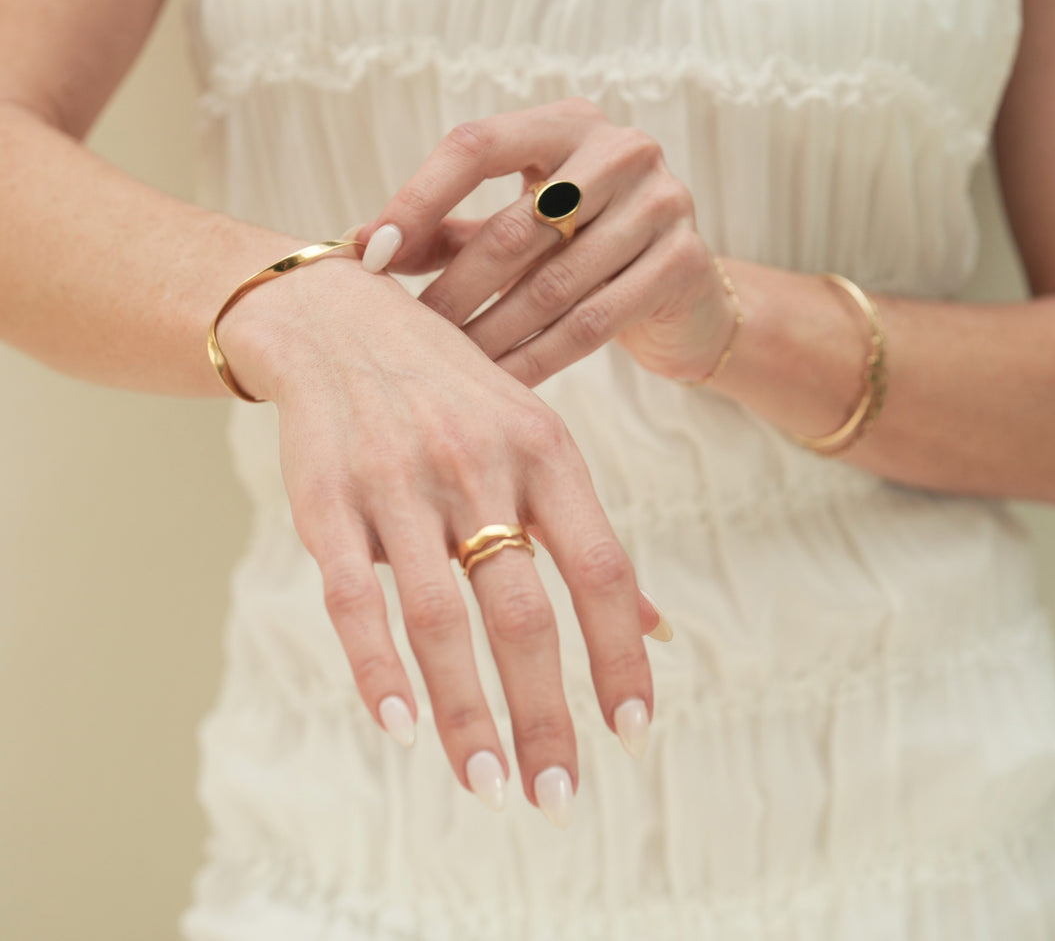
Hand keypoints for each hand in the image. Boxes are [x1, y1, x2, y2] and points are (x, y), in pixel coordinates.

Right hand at [215, 251, 664, 823]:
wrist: (338, 321)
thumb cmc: (452, 393)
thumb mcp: (533, 439)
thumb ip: (588, 534)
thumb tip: (659, 632)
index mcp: (542, 447)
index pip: (599, 568)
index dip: (619, 657)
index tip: (632, 733)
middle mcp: (477, 463)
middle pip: (522, 610)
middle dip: (545, 714)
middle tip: (558, 799)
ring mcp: (398, 481)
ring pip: (439, 618)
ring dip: (467, 714)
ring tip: (489, 785)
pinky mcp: (327, 499)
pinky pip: (355, 598)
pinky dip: (378, 669)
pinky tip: (402, 727)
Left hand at [346, 98, 738, 387]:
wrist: (687, 298)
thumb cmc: (583, 250)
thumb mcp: (519, 222)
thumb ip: (449, 228)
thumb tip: (362, 245)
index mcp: (568, 123)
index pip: (478, 145)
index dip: (418, 198)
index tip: (372, 254)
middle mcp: (622, 150)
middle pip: (514, 225)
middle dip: (453, 287)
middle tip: (405, 333)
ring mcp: (661, 203)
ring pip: (551, 282)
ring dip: (489, 332)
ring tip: (443, 367)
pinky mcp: (682, 263)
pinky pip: (592, 322)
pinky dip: (536, 358)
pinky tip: (498, 385)